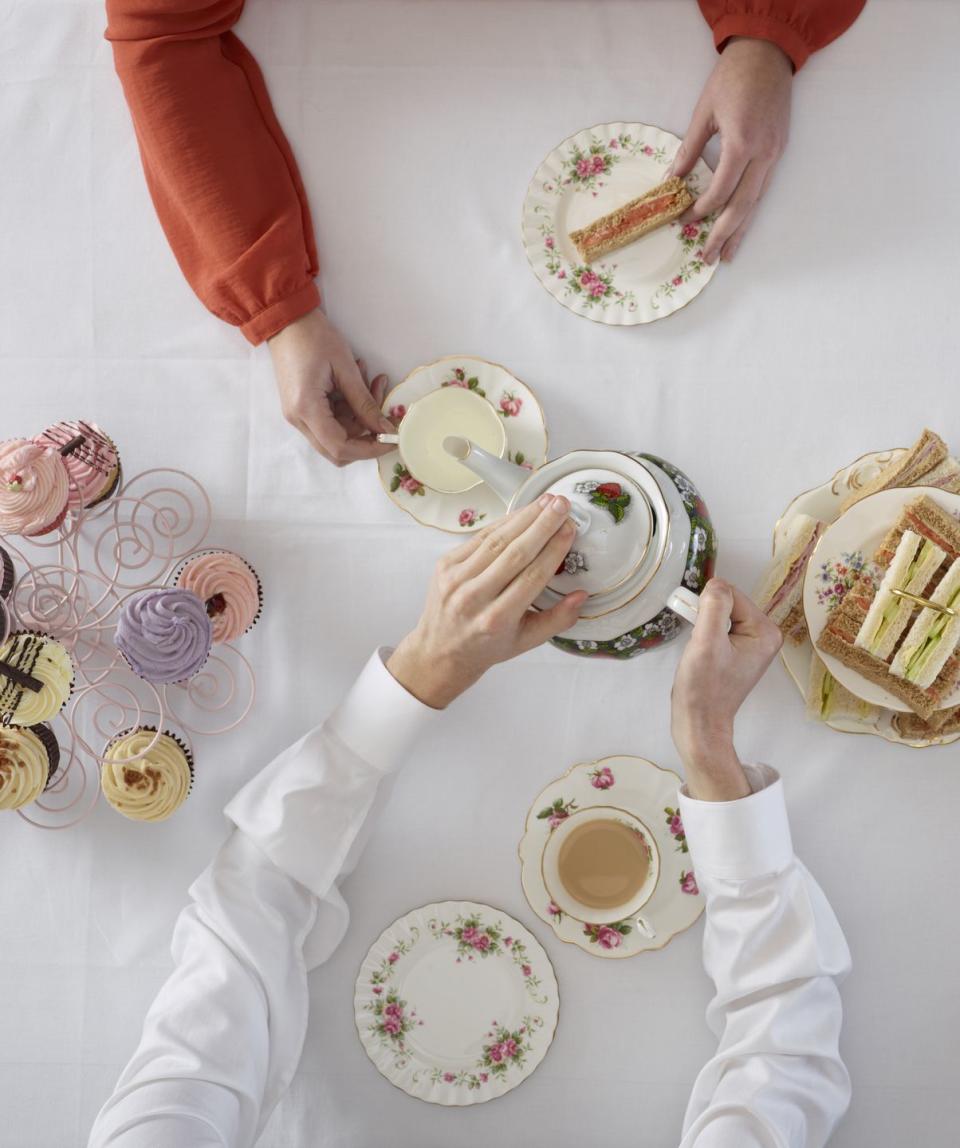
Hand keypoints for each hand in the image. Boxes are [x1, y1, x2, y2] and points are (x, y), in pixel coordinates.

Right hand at [267, 308, 395, 464]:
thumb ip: (365, 403)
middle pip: (338, 449)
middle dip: (366, 435)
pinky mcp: (302, 408)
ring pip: (338, 433)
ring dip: (360, 415)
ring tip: (372, 381)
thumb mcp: (346, 368)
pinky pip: (331, 420)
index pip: (340, 447)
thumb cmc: (314, 337)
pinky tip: (358, 381)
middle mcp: (298, 419)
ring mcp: (298, 415)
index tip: (391, 439)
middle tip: (385, 413)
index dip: (369, 449)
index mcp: (306, 409)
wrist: (287, 320)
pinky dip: (350, 407)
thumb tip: (386, 429)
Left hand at [387, 497, 588, 707]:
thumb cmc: (487, 646)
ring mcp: (455, 579)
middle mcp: (473, 597)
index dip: (553, 550)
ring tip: (547, 502)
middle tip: (562, 504)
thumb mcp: (526, 642)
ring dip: (524, 517)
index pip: (532, 577)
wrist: (440, 651)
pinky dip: (502, 523)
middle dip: (542, 525)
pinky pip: (479, 538)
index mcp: (496, 620)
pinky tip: (522, 513)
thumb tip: (581, 595)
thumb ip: (557, 620)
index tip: (569, 529)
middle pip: (514, 553)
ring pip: (496, 540)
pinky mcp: (444, 565)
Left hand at [671, 37, 791, 263]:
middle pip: (742, 206)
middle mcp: (764, 153)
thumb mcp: (703, 112)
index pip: (720, 191)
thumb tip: (671, 182)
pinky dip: (750, 211)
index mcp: (743, 142)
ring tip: (726, 255)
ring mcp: (775, 154)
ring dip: (740, 231)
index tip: (682, 218)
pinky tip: (741, 226)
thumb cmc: (733, 76)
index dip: (701, 209)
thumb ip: (688, 150)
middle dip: (723, 235)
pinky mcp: (779, 151)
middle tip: (707, 258)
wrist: (768, 51)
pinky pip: (762, 189)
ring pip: (756, 202)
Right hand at [671, 578, 782, 800]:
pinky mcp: (738, 653)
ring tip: (699, 653)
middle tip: (698, 645)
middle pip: (728, 604)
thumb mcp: (706, 642)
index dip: (707, 607)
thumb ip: (713, 606)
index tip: (698, 631)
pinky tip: (701, 655)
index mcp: (766, 631)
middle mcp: (765, 635)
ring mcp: (752, 645)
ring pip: (720, 615)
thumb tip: (716, 582)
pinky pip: (719, 628)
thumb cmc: (703, 687)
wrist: (699, 724)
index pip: (731, 595)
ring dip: (703, 627)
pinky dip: (704, 635)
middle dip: (706, 617)